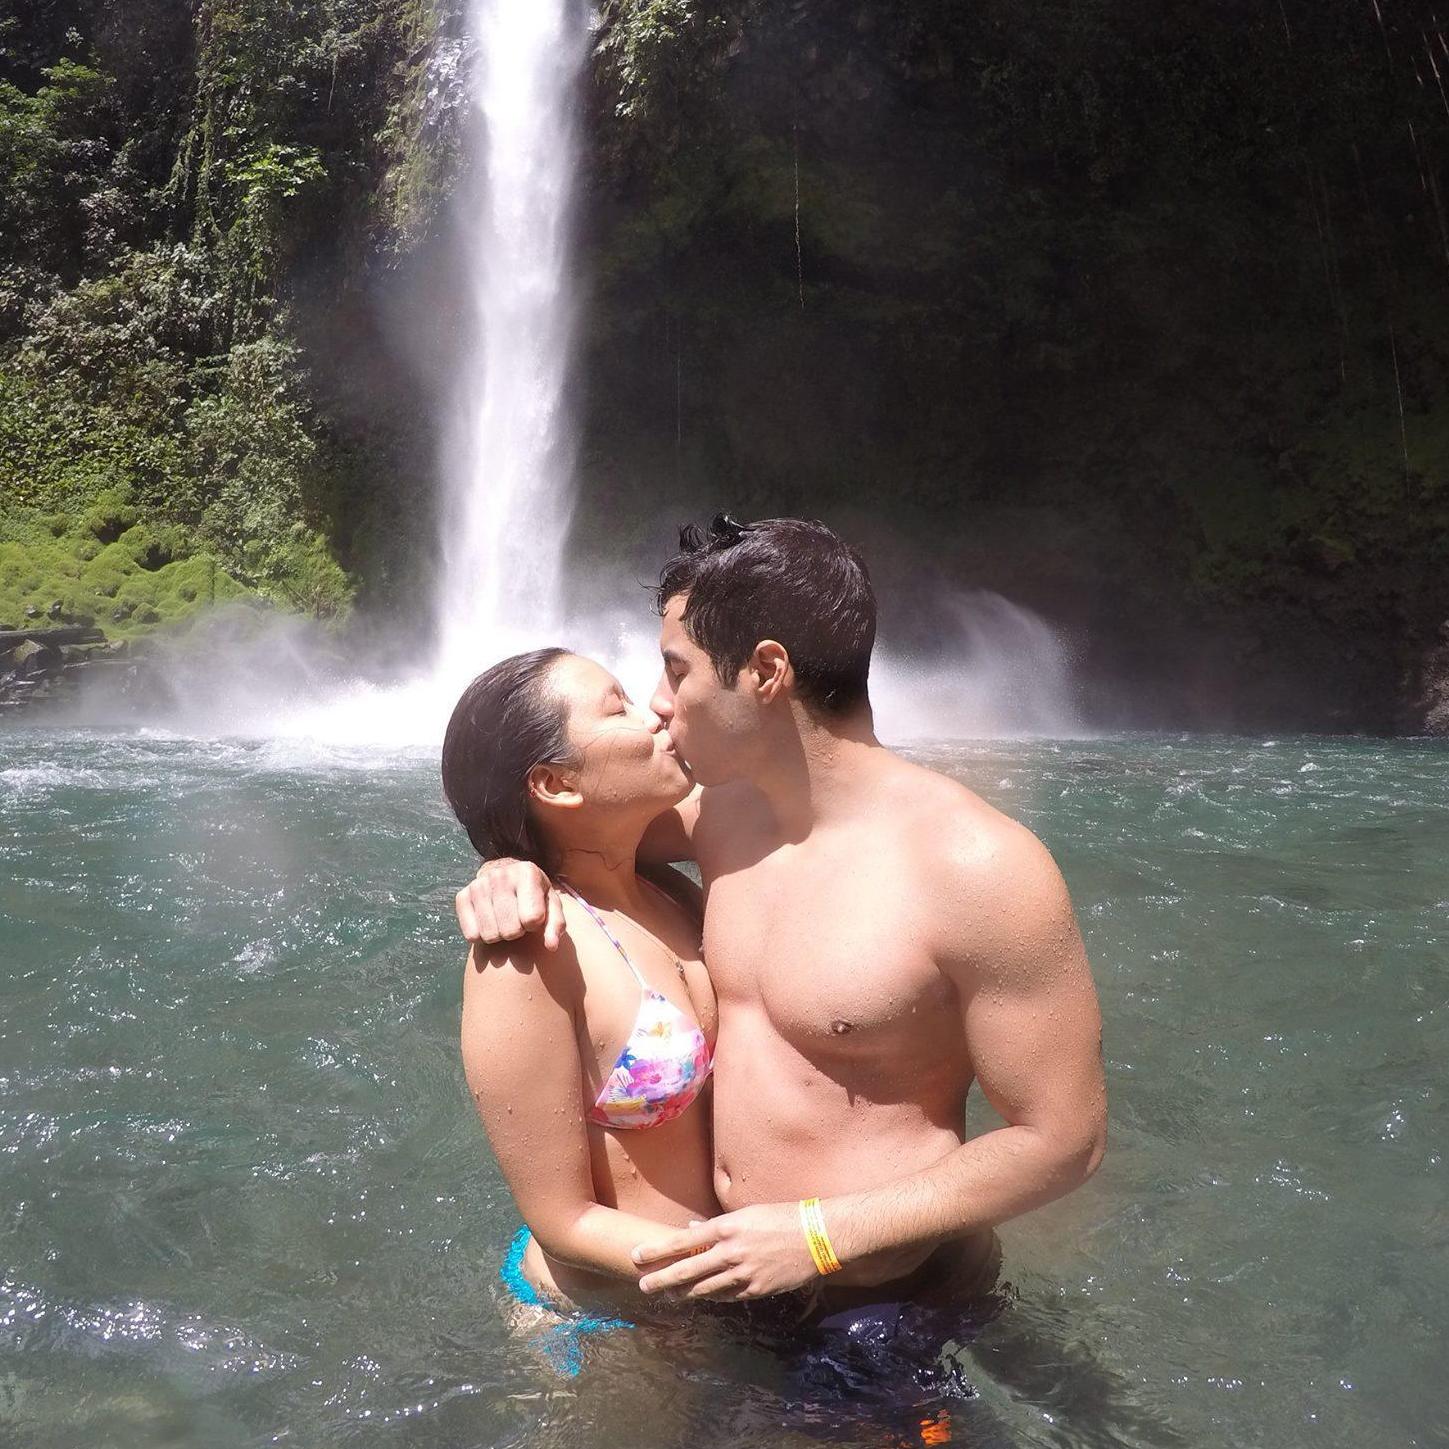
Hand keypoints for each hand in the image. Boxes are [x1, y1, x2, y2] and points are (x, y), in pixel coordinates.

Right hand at [453, 857, 564, 951]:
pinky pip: (472, 935)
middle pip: (510, 931)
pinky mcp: (462, 896)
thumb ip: (555, 924)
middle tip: (517, 920)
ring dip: (500, 935)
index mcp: (527, 873)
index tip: (533, 917)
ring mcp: (478, 885)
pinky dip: (482, 936)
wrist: (506, 873)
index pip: (531, 919)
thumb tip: (551, 946)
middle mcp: (500, 875)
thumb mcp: (551, 904)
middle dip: (517, 932)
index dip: (535, 925)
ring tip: (504, 920)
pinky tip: (489, 922)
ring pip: (490, 935)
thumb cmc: (534, 895)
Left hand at [632, 1203, 819, 1299]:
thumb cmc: (781, 1216)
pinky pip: (727, 1296)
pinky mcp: (756, 1290)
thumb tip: (692, 1230)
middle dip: (662, 1279)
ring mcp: (743, 1274)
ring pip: (704, 1289)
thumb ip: (717, 1226)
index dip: (657, 1250)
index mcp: (726, 1227)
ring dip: (683, 1293)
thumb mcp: (746, 1214)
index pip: (682, 1241)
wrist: (817, 1235)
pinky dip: (712, 1296)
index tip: (637, 1255)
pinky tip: (702, 1298)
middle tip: (643, 1285)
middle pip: (687, 1270)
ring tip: (668, 1296)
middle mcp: (730, 1252)